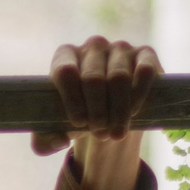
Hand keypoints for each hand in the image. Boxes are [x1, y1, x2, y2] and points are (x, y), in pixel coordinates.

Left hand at [34, 35, 161, 189]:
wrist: (109, 116)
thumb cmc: (77, 119)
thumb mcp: (53, 134)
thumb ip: (44, 142)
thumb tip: (60, 141)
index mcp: (64, 56)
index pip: (65, 72)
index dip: (72, 99)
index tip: (78, 123)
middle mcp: (92, 47)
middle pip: (93, 78)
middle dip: (96, 110)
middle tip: (99, 133)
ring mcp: (120, 48)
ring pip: (119, 77)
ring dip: (118, 109)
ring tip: (115, 133)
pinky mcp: (145, 54)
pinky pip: (144, 70)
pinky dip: (138, 94)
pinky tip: (134, 112)